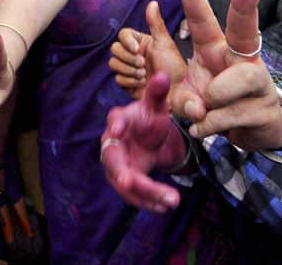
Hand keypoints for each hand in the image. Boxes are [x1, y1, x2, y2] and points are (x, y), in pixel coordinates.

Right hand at [101, 72, 186, 212]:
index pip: (114, 121)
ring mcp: (116, 165)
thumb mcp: (156, 106)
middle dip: (120, 172)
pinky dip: (149, 201)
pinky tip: (166, 205)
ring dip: (145, 193)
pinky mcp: (125, 181)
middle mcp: (112, 145)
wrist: (147, 139)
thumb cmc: (148, 119)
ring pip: (125, 182)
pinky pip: (134, 194)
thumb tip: (163, 75)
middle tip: (127, 182)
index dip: (115, 125)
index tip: (116, 130)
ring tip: (169, 200)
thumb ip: (157, 93)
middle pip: (113, 160)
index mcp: (118, 121)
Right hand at [109, 1, 186, 98]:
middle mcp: (132, 55)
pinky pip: (118, 79)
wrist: (176, 92)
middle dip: (128, 58)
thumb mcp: (165, 43)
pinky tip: (142, 84)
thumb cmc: (174, 67)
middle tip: (143, 64)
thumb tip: (153, 3)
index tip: (136, 48)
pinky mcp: (127, 84)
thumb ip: (156, 24)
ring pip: (114, 64)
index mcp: (141, 43)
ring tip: (144, 75)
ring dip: (129, 70)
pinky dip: (129, 82)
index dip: (126, 41)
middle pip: (115, 49)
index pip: (123, 35)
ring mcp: (129, 69)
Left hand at [172, 0, 281, 151]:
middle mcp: (241, 58)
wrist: (257, 130)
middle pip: (244, 29)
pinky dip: (212, 124)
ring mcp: (258, 82)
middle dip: (245, 5)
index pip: (204, 21)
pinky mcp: (264, 108)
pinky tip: (206, 126)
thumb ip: (182, 101)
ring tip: (204, 108)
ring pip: (237, 79)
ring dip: (215, 97)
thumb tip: (198, 110)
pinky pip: (232, 114)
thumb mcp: (187, 98)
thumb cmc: (218, 105)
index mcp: (218, 50)